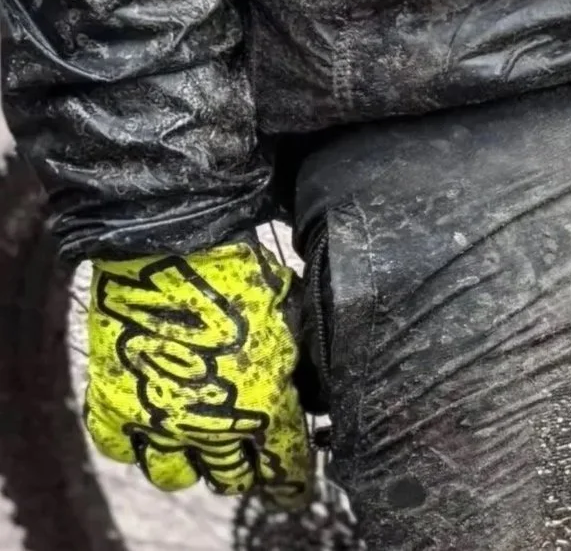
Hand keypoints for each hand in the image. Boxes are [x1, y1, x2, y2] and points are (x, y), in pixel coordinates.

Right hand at [84, 237, 311, 502]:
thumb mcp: (289, 311)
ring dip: (192, 462)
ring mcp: (159, 421)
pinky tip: (150, 423)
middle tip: (246, 453)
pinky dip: (136, 442)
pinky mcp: (114, 406)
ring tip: (198, 442)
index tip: (293, 484)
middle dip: (244, 467)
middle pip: (232, 477)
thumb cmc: (239, 265)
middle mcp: (212, 428)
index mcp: (265, 406)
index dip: (292, 478)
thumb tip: (304, 378)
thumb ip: (295, 357)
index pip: (285, 467)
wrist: (173, 240)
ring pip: (178, 475)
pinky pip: (123, 450)